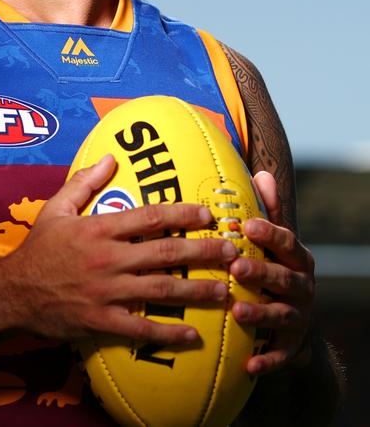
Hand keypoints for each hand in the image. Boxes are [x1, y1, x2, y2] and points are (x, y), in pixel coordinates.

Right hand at [0, 154, 237, 345]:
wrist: (12, 292)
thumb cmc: (38, 248)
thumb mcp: (56, 208)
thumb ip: (84, 182)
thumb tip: (110, 158)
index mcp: (99, 228)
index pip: (149, 217)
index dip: (182, 214)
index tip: (208, 214)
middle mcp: (107, 259)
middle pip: (165, 254)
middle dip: (203, 253)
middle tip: (232, 252)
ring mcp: (106, 292)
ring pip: (160, 290)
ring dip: (197, 291)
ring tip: (225, 292)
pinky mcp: (101, 321)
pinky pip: (140, 328)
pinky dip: (168, 333)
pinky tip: (193, 335)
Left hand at [230, 171, 314, 374]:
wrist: (293, 319)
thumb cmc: (274, 266)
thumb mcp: (274, 240)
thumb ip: (268, 211)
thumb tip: (261, 173)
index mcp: (298, 258)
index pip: (287, 242)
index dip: (270, 233)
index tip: (248, 224)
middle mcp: (303, 286)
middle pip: (284, 278)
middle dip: (261, 273)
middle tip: (235, 268)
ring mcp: (299, 317)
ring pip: (281, 315)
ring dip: (260, 314)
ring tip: (237, 311)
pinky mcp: (291, 346)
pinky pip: (279, 354)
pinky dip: (266, 360)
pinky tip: (248, 365)